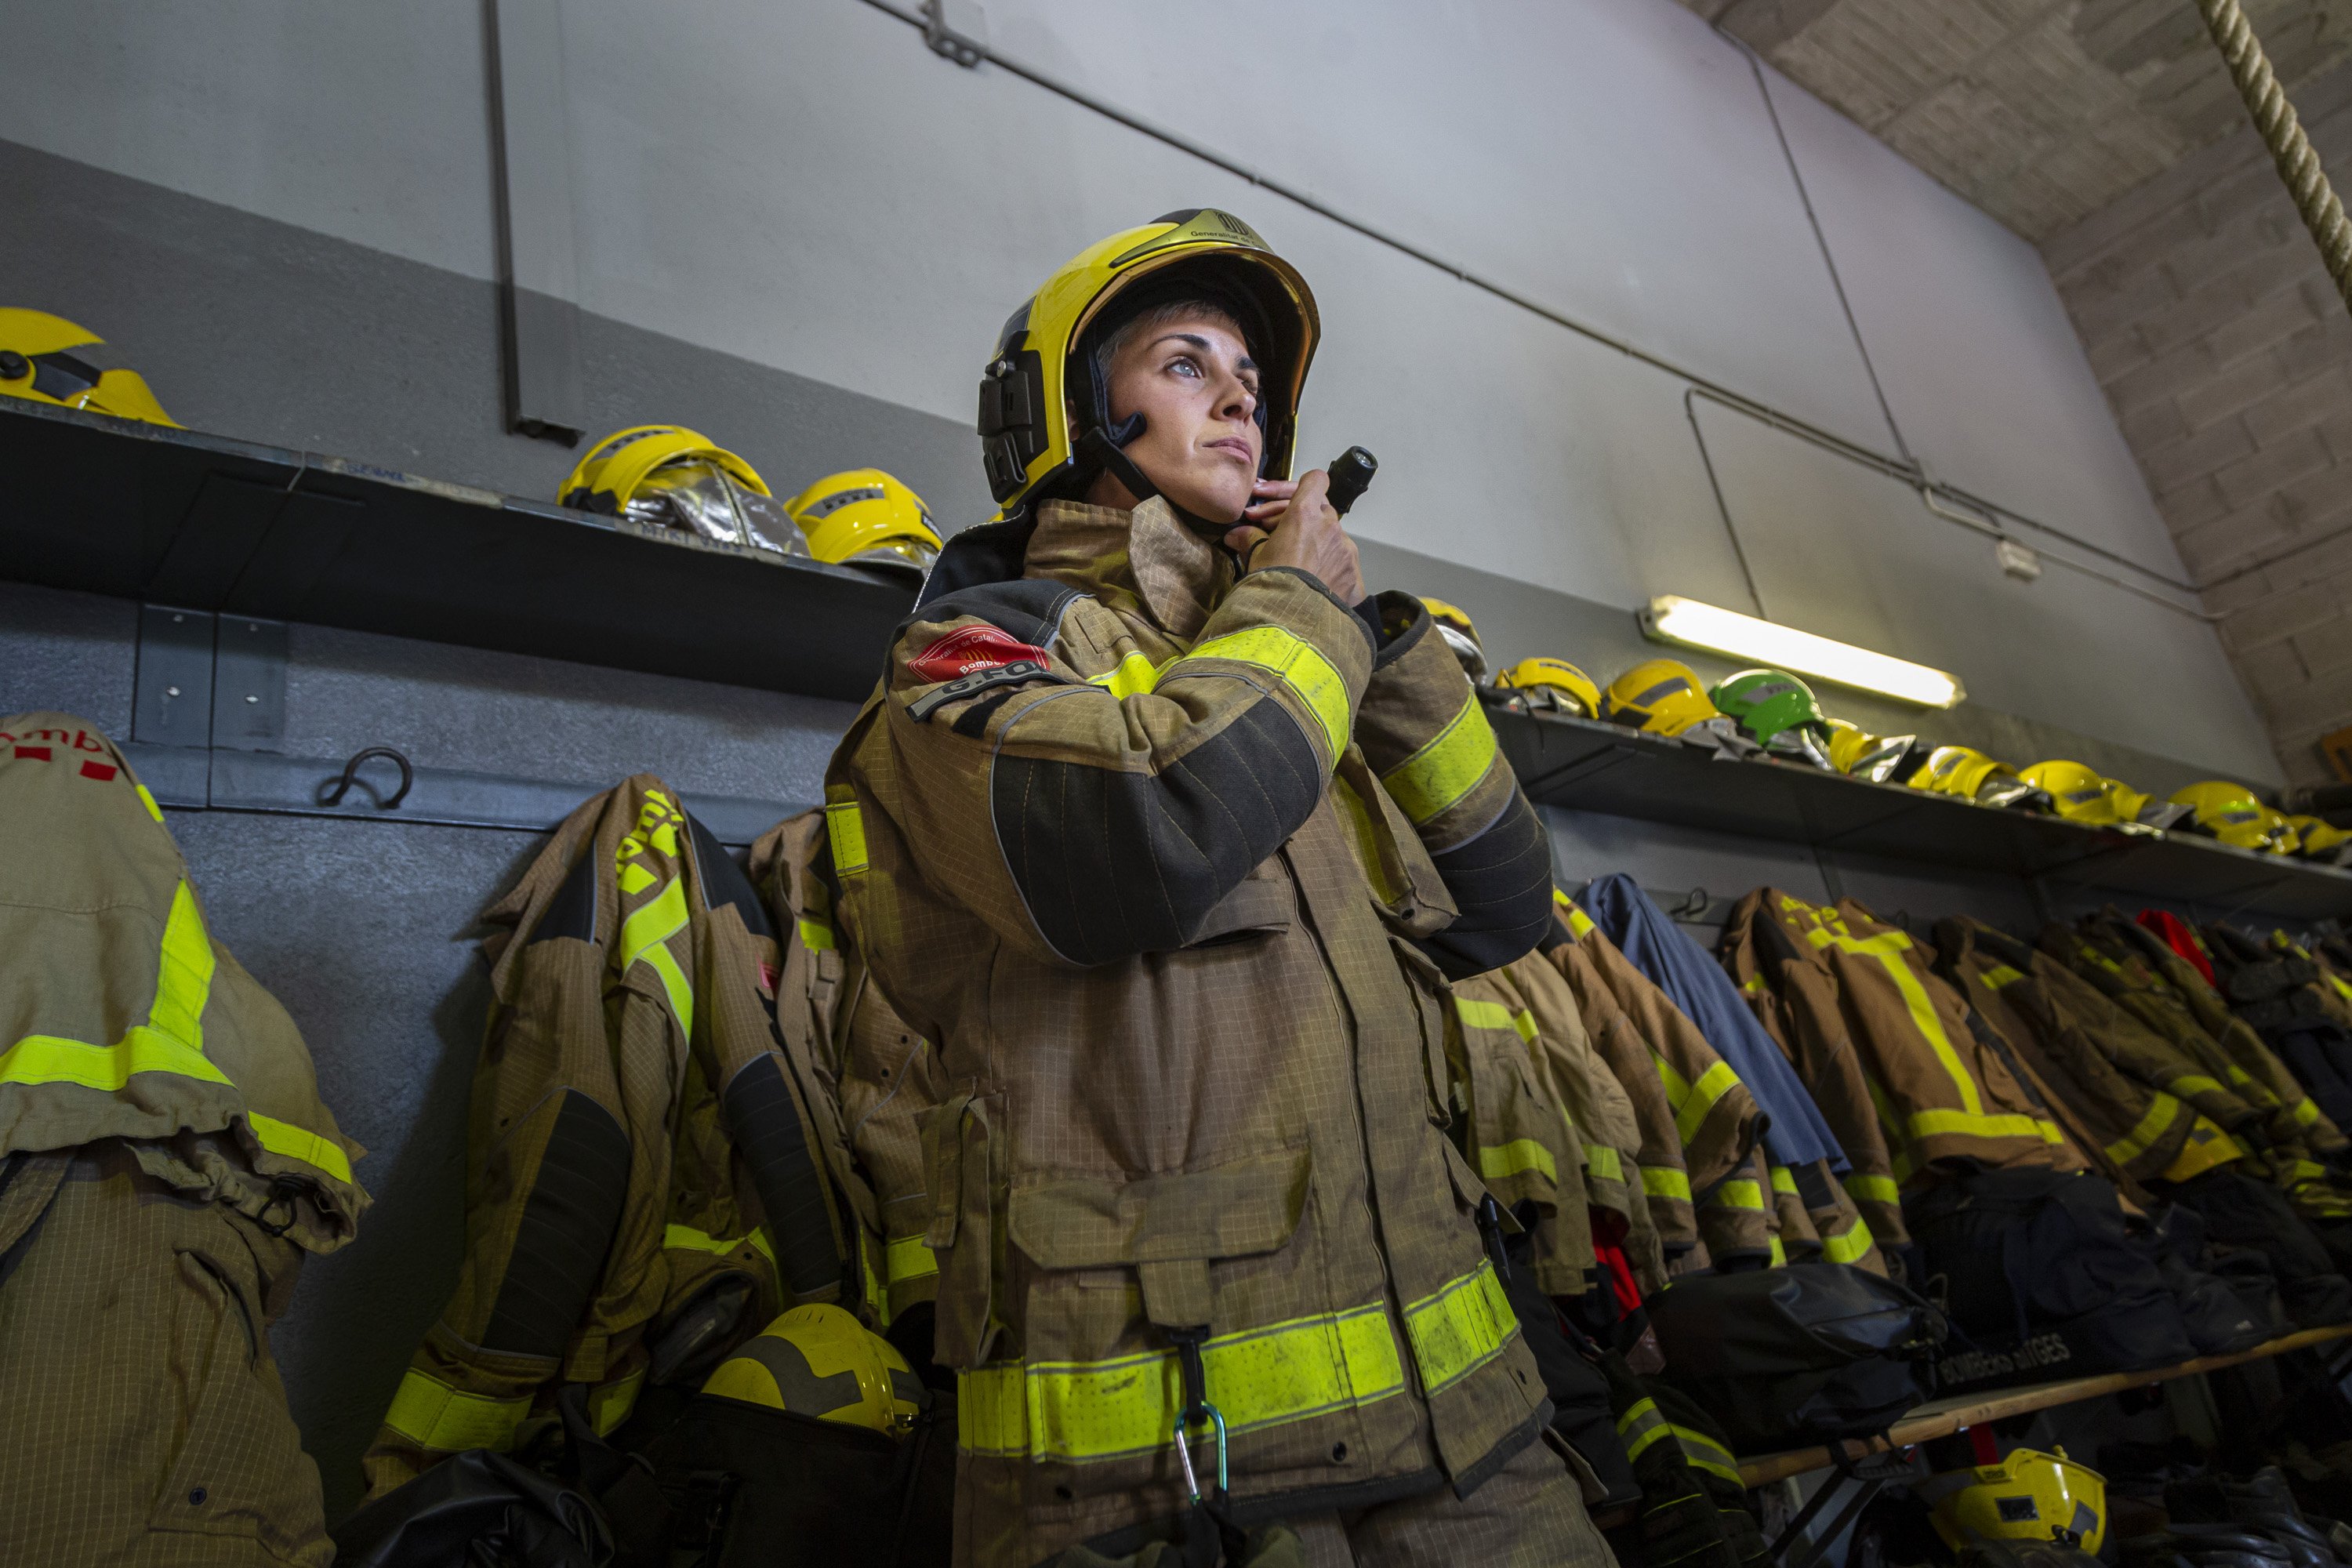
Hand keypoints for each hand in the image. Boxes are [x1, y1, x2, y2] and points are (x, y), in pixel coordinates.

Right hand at [1224, 471, 1363, 602]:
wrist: (1293, 623)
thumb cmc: (1273, 586)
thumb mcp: (1255, 557)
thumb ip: (1249, 538)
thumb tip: (1236, 535)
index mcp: (1305, 514)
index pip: (1315, 480)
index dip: (1303, 486)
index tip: (1288, 499)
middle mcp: (1331, 526)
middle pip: (1321, 508)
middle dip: (1301, 517)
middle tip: (1274, 532)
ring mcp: (1346, 550)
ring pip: (1333, 535)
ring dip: (1316, 541)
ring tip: (1295, 560)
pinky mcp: (1354, 573)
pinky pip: (1343, 561)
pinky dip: (1329, 565)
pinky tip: (1314, 578)